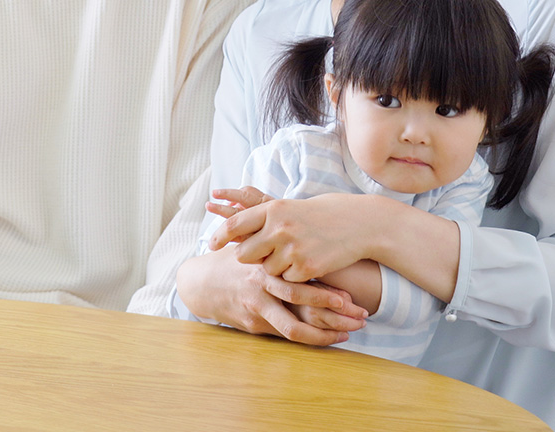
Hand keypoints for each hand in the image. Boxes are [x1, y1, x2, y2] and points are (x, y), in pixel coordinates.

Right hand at [176, 247, 366, 344]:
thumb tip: (304, 224)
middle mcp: (262, 289)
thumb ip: (274, 237)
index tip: (353, 296)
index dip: (328, 293)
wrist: (200, 283)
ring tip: (352, 333)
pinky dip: (309, 337)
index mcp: (265, 266)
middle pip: (303, 307)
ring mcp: (256, 309)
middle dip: (334, 314)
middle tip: (361, 317)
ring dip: (326, 333)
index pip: (302, 283)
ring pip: (295, 328)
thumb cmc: (233, 258)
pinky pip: (285, 334)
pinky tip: (330, 337)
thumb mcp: (250, 240)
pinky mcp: (252, 325)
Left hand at [208, 192, 373, 281]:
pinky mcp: (306, 269)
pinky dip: (294, 277)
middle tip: (260, 257)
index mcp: (274, 209)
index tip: (211, 245)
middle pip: (244, 254)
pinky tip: (310, 263)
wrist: (360, 223)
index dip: (219, 235)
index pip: (235, 224)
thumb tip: (236, 231)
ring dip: (276, 268)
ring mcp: (292, 249)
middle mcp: (279, 228)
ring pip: (266, 271)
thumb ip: (266, 219)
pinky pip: (287, 281)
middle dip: (248, 259)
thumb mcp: (291, 208)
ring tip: (296, 254)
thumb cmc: (324, 214)